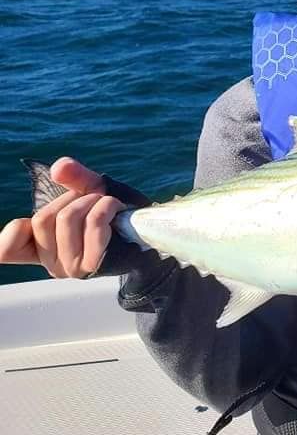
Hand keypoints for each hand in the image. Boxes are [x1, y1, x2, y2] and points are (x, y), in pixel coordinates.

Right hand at [0, 157, 123, 277]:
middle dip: (71, 197)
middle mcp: (51, 263)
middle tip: (91, 197)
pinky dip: (105, 206)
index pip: (6, 250)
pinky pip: (92, 224)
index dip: (12, 233)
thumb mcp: (90, 192)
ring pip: (67, 218)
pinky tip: (114, 206)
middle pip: (44, 217)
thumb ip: (74, 178)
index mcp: (40, 249)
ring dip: (91, 200)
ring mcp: (71, 267)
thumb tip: (60, 167)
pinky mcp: (93, 265)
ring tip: (105, 202)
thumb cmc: (113, 216)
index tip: (31, 220)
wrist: (146, 237)